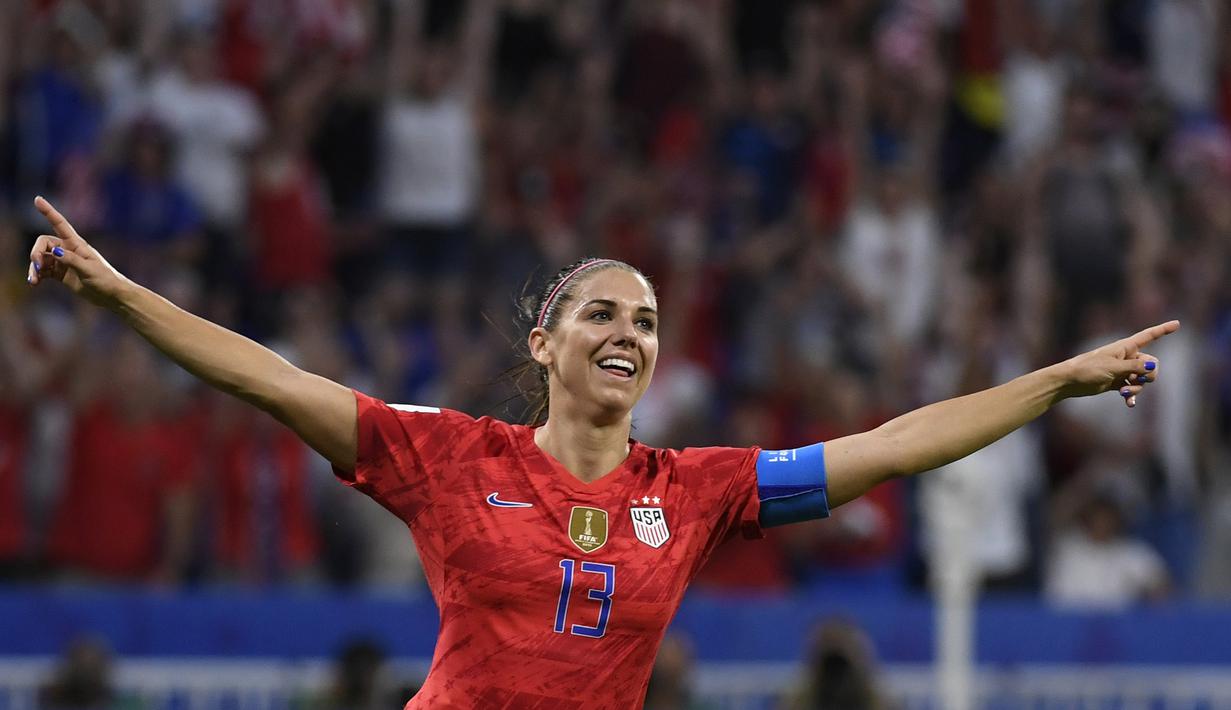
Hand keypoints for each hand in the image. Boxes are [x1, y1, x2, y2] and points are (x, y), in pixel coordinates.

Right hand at [27, 196, 131, 308]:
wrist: (111, 296)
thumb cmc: (106, 280)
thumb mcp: (89, 270)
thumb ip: (72, 260)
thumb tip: (54, 251)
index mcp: (77, 244)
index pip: (60, 224)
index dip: (49, 212)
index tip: (37, 199)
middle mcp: (68, 250)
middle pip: (43, 243)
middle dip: (35, 253)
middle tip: (37, 266)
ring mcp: (64, 261)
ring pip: (41, 258)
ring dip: (34, 268)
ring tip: (33, 281)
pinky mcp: (61, 273)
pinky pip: (43, 270)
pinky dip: (37, 275)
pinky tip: (35, 283)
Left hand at [1059, 320, 1179, 406]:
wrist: (1070, 381)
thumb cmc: (1088, 369)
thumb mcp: (1113, 368)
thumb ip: (1134, 368)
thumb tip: (1153, 368)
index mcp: (1125, 347)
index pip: (1149, 336)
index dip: (1163, 330)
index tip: (1178, 323)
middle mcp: (1127, 357)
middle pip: (1151, 365)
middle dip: (1149, 375)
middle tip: (1137, 380)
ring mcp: (1123, 370)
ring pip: (1143, 379)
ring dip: (1137, 387)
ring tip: (1124, 391)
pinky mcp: (1118, 382)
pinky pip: (1133, 388)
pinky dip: (1132, 395)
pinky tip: (1129, 403)